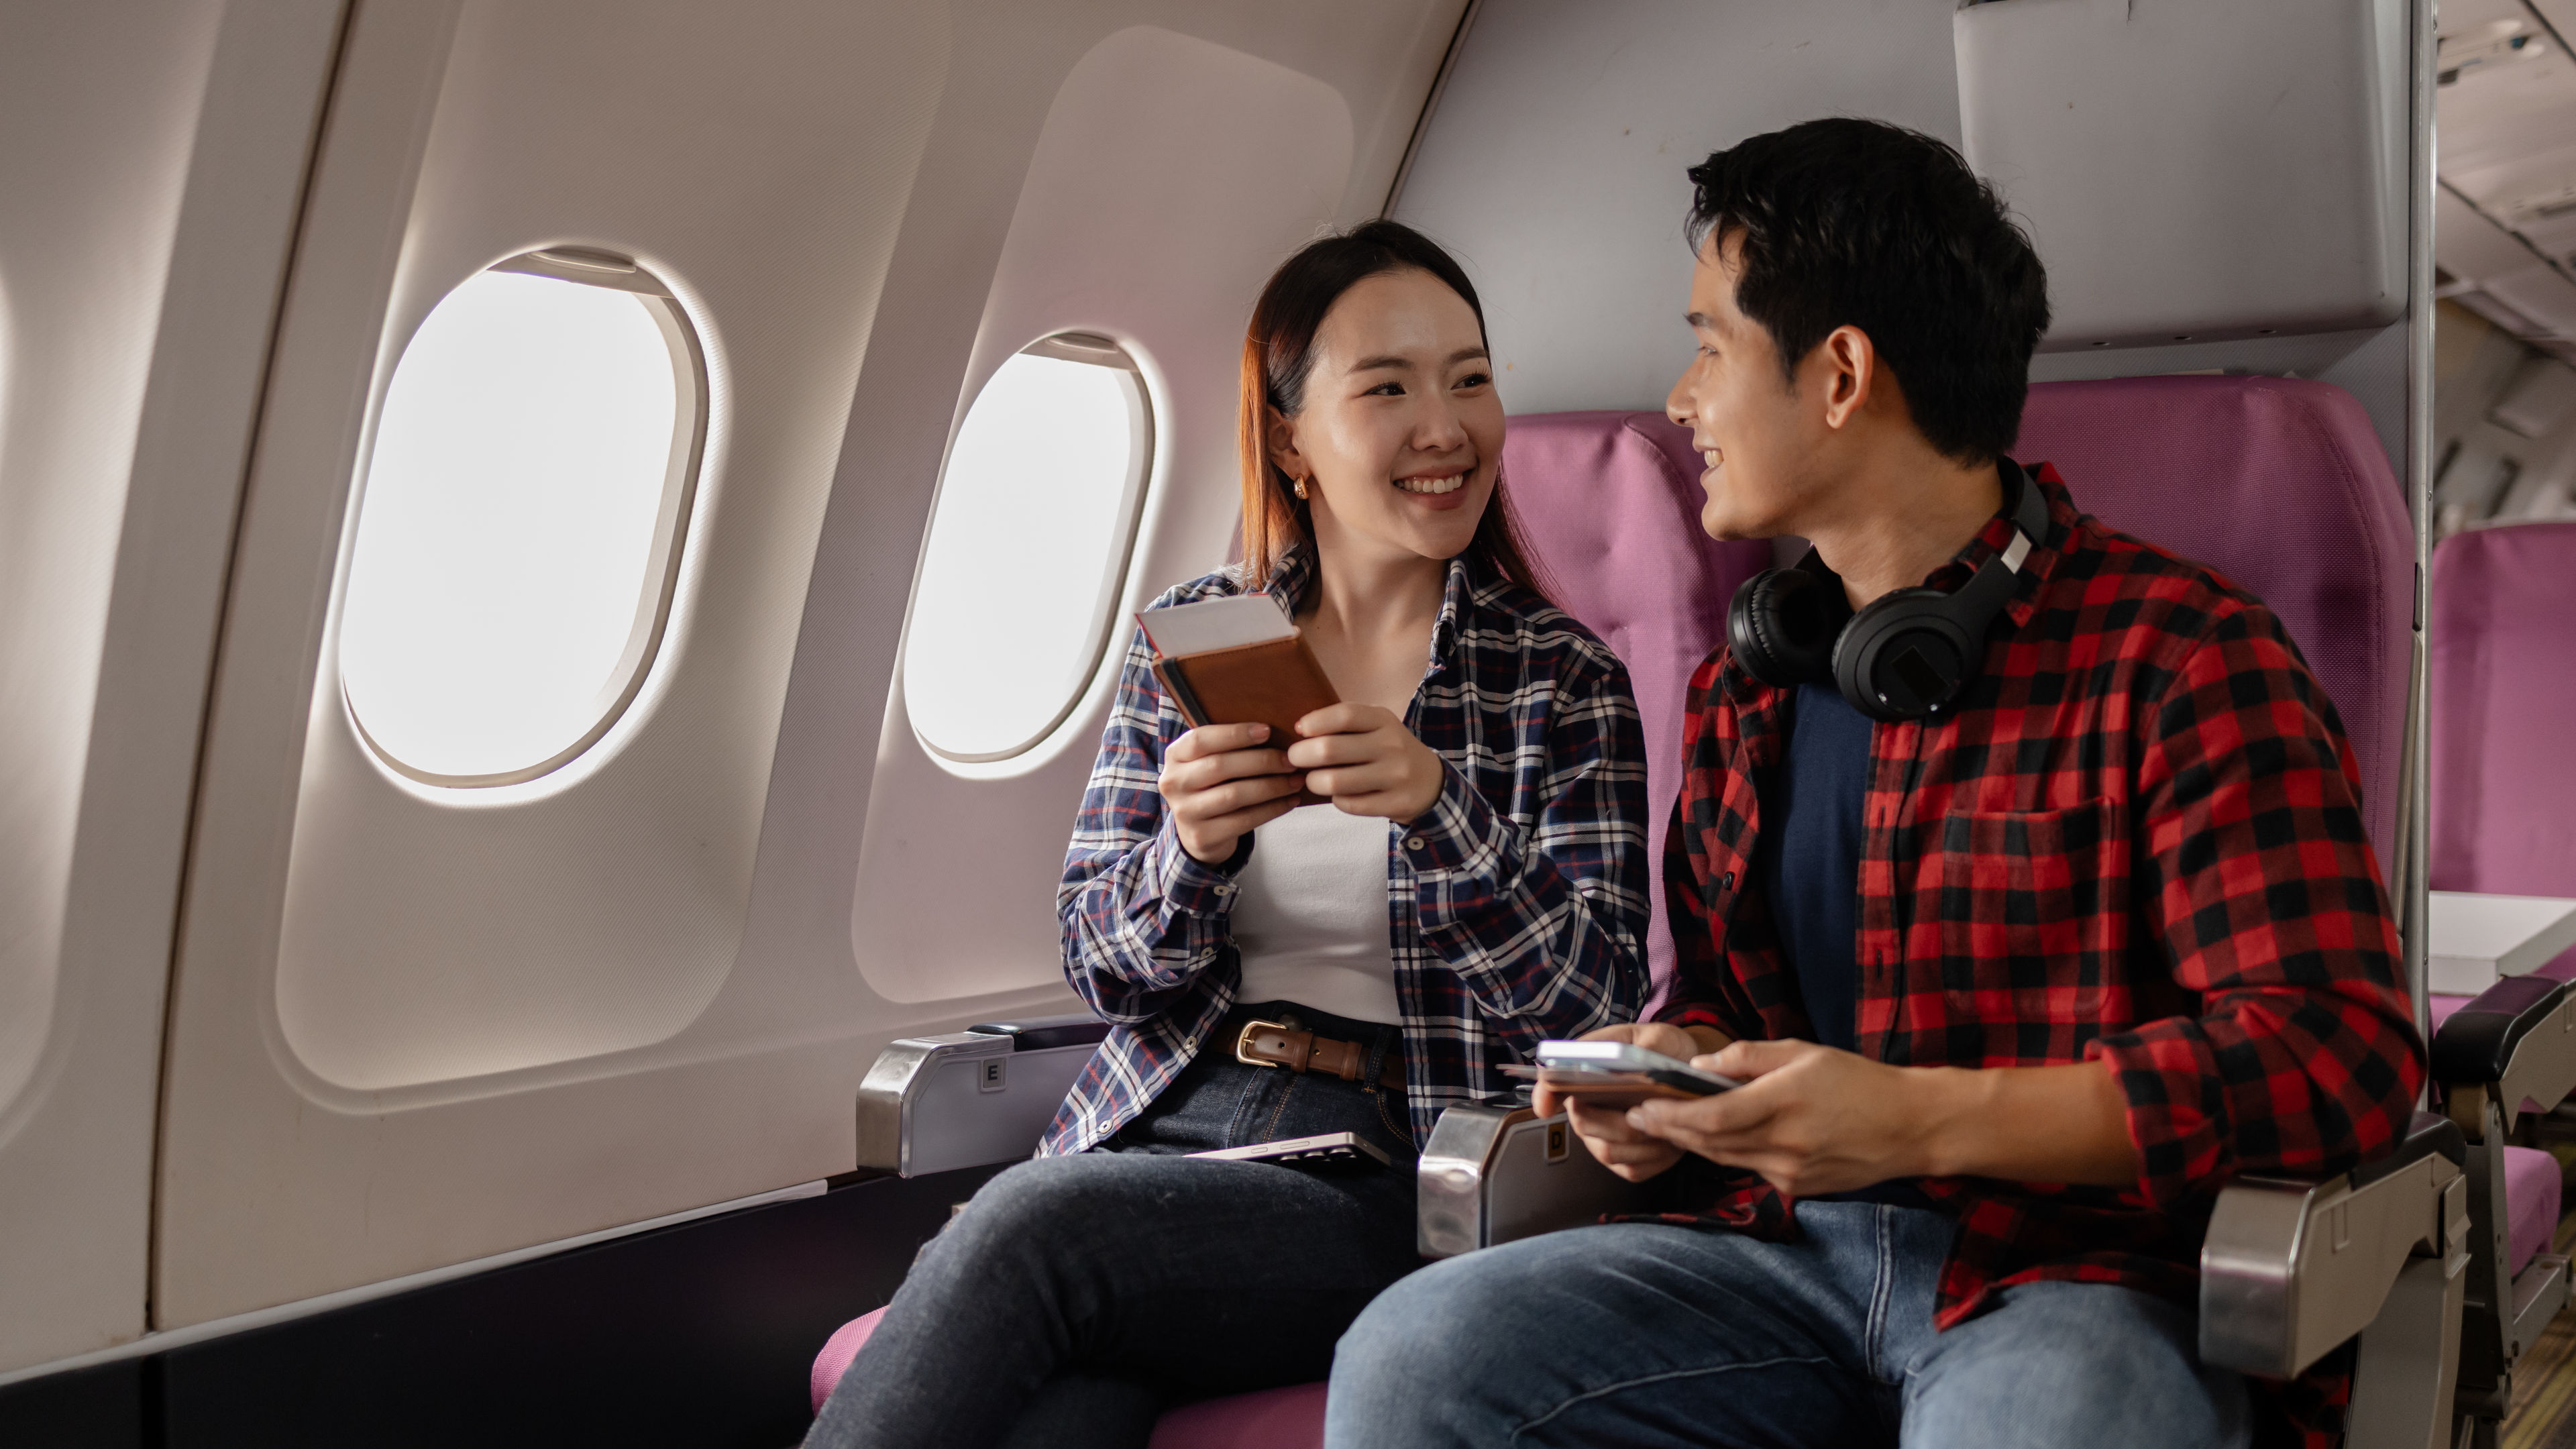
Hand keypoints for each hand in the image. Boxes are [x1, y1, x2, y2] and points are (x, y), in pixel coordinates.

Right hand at [1159, 723, 1301, 863]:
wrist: (1198, 832)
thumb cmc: (1212, 786)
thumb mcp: (1208, 762)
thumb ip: (1227, 747)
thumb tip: (1272, 731)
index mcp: (1175, 756)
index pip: (1201, 739)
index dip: (1235, 733)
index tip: (1267, 730)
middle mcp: (1174, 783)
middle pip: (1220, 766)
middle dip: (1261, 761)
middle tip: (1290, 760)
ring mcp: (1185, 812)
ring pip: (1234, 795)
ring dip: (1271, 786)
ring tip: (1295, 780)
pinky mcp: (1202, 836)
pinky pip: (1243, 820)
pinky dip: (1271, 809)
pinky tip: (1290, 801)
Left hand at [1283, 703, 1444, 820]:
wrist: (1432, 782)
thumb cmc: (1389, 750)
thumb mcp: (1377, 726)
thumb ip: (1345, 725)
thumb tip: (1299, 730)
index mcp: (1384, 720)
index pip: (1344, 715)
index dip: (1315, 722)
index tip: (1300, 730)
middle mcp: (1392, 745)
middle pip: (1330, 749)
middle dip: (1301, 755)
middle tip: (1294, 759)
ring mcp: (1396, 776)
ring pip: (1335, 782)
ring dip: (1313, 782)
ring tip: (1312, 779)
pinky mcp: (1396, 803)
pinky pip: (1349, 804)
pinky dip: (1336, 800)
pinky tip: (1339, 794)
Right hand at [1533, 1022, 1712, 1182]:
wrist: (1687, 1069)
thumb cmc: (1663, 1051)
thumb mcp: (1655, 1036)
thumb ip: (1639, 1046)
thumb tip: (1624, 1064)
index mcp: (1584, 1075)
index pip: (1552, 1086)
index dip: (1546, 1095)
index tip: (1546, 1105)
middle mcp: (1587, 1111)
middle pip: (1584, 1125)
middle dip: (1616, 1121)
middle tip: (1646, 1107)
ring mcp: (1605, 1139)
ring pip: (1609, 1152)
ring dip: (1640, 1139)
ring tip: (1665, 1121)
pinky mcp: (1628, 1162)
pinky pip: (1634, 1169)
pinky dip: (1655, 1157)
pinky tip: (1670, 1138)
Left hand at [1624, 1039, 1931, 1197]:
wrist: (1910, 1127)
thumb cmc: (1857, 1081)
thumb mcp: (1803, 1052)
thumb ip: (1748, 1058)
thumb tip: (1701, 1068)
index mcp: (1783, 1103)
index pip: (1711, 1116)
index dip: (1670, 1116)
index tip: (1641, 1108)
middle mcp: (1784, 1144)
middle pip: (1710, 1142)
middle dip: (1670, 1130)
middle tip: (1637, 1118)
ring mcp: (1790, 1172)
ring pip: (1725, 1159)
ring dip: (1693, 1143)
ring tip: (1666, 1126)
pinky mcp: (1797, 1188)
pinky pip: (1751, 1169)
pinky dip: (1728, 1153)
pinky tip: (1715, 1138)